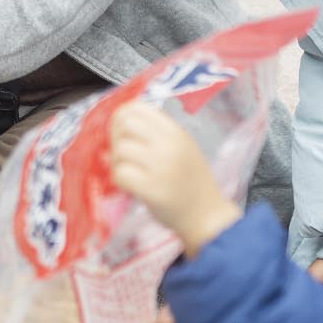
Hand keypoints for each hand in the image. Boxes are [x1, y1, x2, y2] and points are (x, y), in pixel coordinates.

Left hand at [108, 102, 239, 254]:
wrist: (207, 216)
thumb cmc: (191, 182)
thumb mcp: (182, 147)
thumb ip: (156, 134)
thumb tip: (119, 124)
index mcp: (176, 131)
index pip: (137, 107)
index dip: (121, 117)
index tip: (121, 132)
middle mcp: (169, 144)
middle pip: (125, 124)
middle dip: (116, 138)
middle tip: (122, 154)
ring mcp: (161, 166)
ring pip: (120, 150)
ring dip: (116, 162)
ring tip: (128, 172)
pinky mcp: (152, 189)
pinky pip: (120, 174)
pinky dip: (119, 180)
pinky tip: (129, 186)